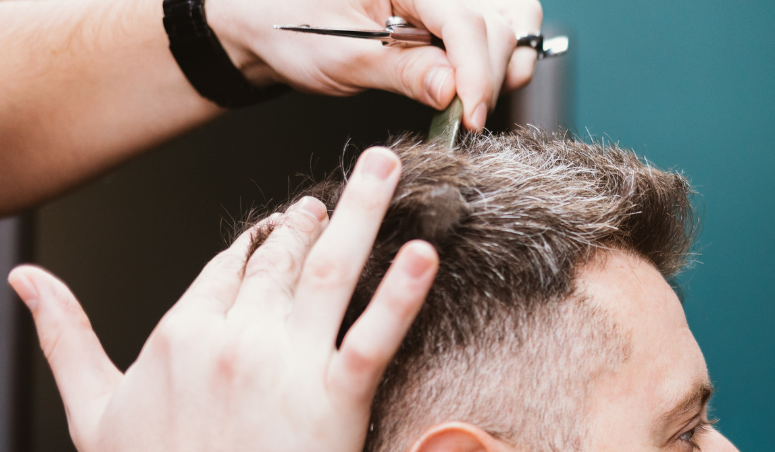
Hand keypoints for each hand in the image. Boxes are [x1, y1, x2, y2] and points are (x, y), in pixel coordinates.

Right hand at [8, 146, 437, 451]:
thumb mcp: (90, 411)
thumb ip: (63, 336)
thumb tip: (27, 282)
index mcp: (181, 334)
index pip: (227, 269)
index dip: (257, 245)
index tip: (279, 228)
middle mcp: (235, 337)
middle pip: (281, 260)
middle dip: (309, 221)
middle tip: (335, 196)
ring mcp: (287, 366)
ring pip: (330, 272)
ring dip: (361, 212)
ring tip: (384, 169)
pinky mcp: (336, 402)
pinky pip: (375, 334)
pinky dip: (402, 292)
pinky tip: (423, 252)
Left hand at [208, 0, 542, 130]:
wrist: (266, 19)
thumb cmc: (291, 25)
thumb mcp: (343, 56)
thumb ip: (402, 71)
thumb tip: (451, 90)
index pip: (465, 18)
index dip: (476, 72)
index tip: (472, 118)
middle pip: (496, 20)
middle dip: (490, 73)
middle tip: (466, 116)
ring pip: (507, 22)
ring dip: (502, 66)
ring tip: (470, 100)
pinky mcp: (445, 11)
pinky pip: (492, 29)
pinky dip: (493, 62)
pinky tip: (470, 86)